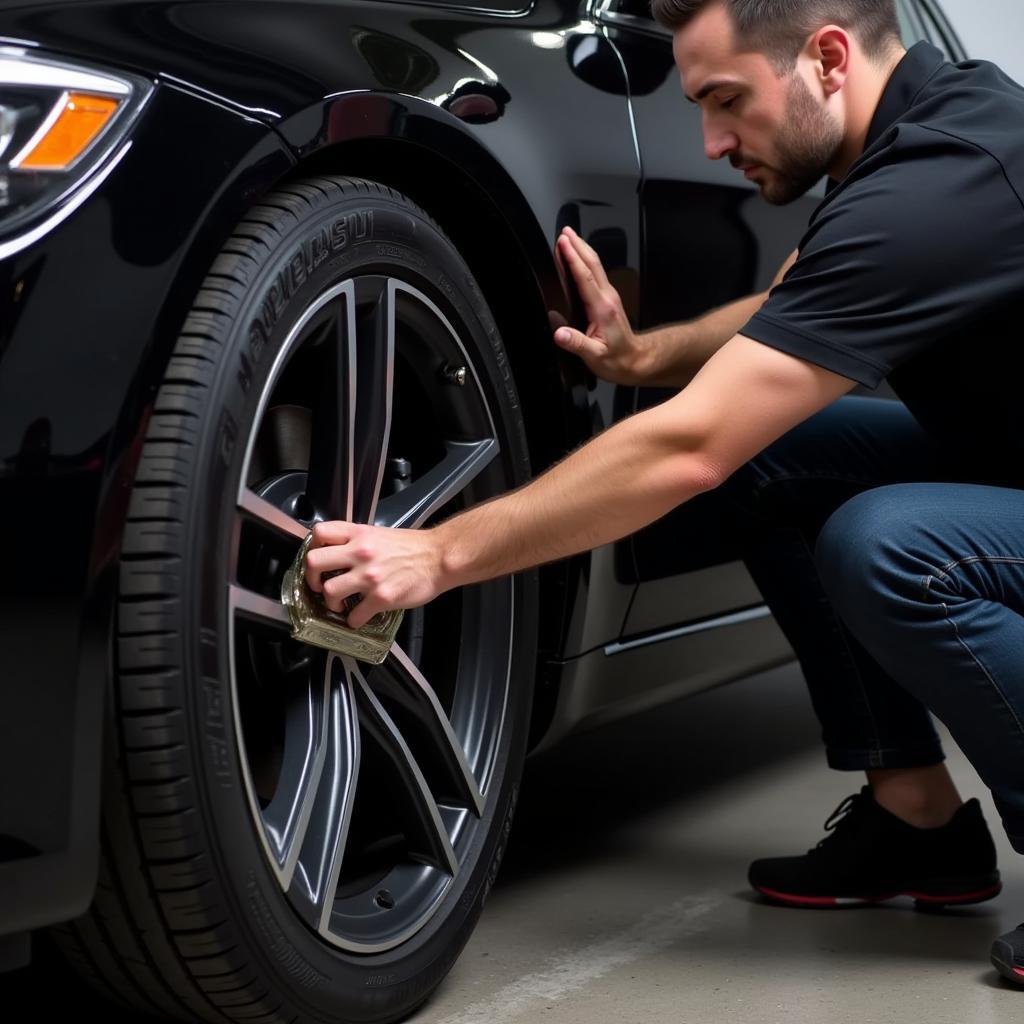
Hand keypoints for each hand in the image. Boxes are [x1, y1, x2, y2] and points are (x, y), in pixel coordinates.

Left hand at [304, 521, 446, 628]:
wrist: (440, 558)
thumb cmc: (415, 547)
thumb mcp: (380, 534)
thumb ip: (358, 541)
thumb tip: (340, 553)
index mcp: (359, 535)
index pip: (320, 533)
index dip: (312, 548)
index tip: (318, 560)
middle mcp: (360, 553)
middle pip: (314, 563)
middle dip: (312, 579)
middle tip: (320, 586)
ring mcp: (370, 576)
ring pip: (329, 591)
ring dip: (331, 602)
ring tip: (341, 604)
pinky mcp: (381, 598)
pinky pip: (354, 616)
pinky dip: (354, 621)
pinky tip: (360, 617)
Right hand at [553, 226, 650, 384]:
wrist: (636, 361)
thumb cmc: (618, 360)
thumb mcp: (595, 356)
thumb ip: (576, 344)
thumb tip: (559, 333)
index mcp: (602, 308)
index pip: (585, 277)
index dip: (573, 258)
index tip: (563, 243)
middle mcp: (607, 298)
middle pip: (592, 264)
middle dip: (578, 245)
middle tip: (564, 231)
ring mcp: (609, 297)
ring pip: (595, 266)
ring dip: (582, 250)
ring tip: (569, 238)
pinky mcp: (607, 300)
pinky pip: (595, 274)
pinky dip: (585, 261)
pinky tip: (578, 259)